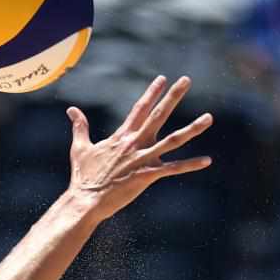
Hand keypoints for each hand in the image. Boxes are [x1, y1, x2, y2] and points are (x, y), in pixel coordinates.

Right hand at [64, 75, 212, 222]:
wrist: (85, 200)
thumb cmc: (83, 177)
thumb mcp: (79, 147)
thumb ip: (79, 126)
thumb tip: (71, 110)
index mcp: (121, 137)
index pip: (139, 109)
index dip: (151, 93)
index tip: (162, 79)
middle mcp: (134, 143)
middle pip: (158, 115)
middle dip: (173, 97)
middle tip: (186, 79)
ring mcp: (142, 159)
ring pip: (172, 140)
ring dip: (192, 129)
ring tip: (209, 117)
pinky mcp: (147, 176)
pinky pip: (173, 169)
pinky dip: (191, 165)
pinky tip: (207, 160)